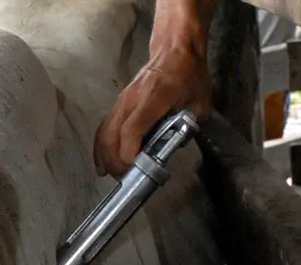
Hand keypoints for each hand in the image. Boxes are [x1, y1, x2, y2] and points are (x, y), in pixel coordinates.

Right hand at [93, 43, 211, 177]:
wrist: (175, 49)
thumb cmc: (189, 75)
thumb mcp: (200, 103)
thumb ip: (188, 128)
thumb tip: (173, 148)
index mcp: (154, 98)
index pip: (132, 130)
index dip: (130, 153)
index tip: (135, 169)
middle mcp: (132, 100)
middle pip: (113, 137)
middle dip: (117, 162)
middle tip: (127, 179)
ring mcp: (121, 102)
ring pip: (104, 134)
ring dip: (106, 158)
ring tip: (114, 174)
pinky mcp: (118, 105)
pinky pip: (103, 129)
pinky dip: (100, 148)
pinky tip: (102, 164)